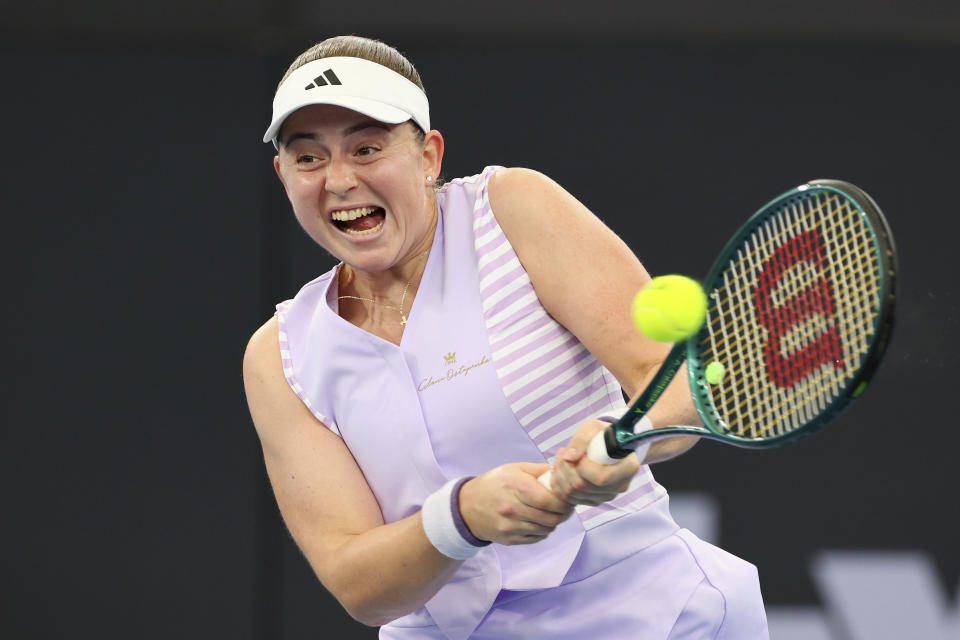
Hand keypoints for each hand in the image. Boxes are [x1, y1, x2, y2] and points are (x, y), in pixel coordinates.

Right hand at [458, 463, 574, 544]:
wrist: (467, 506)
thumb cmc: (495, 484)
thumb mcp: (515, 469)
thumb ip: (540, 470)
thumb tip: (563, 471)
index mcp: (516, 487)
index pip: (550, 501)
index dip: (565, 502)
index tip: (569, 498)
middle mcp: (512, 508)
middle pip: (552, 518)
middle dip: (564, 513)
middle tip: (566, 507)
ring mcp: (510, 526)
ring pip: (546, 530)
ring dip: (554, 522)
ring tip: (552, 513)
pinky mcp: (509, 539)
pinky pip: (536, 538)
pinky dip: (543, 531)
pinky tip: (540, 522)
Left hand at [548, 419, 639, 505]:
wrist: (607, 446)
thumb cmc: (603, 435)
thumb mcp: (594, 427)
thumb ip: (582, 439)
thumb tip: (570, 456)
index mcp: (628, 467)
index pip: (602, 478)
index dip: (582, 467)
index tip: (577, 454)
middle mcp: (620, 486)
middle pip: (584, 486)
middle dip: (566, 468)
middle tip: (563, 452)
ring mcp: (607, 495)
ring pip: (574, 493)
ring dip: (560, 475)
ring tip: (562, 458)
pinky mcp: (595, 500)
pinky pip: (571, 499)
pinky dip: (560, 484)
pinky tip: (562, 470)